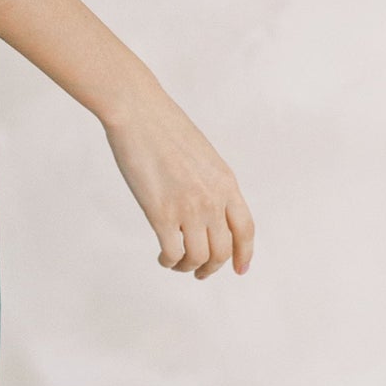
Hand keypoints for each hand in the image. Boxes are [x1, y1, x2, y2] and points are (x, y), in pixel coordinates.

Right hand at [103, 91, 254, 278]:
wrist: (139, 113)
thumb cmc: (164, 128)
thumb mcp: (203, 156)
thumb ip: (210, 183)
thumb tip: (208, 209)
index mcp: (226, 182)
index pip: (245, 229)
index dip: (245, 254)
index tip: (239, 269)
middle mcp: (213, 199)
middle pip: (222, 250)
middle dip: (211, 267)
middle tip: (199, 272)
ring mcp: (189, 207)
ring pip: (198, 257)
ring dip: (188, 267)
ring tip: (176, 264)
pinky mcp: (161, 213)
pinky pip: (173, 253)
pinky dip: (169, 261)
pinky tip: (163, 257)